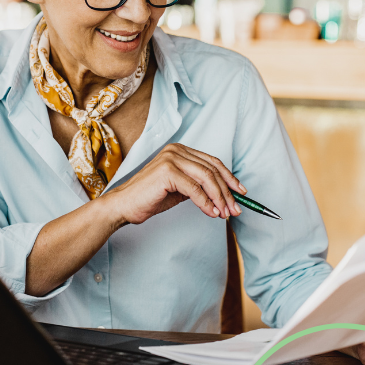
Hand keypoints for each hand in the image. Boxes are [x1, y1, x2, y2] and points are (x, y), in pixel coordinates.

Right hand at [105, 143, 245, 224]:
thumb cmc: (149, 198)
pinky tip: (212, 213)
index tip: (241, 193)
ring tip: (225, 214)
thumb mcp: (179, 189)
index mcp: (179, 150)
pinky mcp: (167, 172)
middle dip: (227, 191)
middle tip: (236, 209)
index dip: (229, 177)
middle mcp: (176, 150)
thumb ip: (198, 186)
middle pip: (212, 170)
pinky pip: (195, 189)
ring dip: (220, 198)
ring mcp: (171, 159)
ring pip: (207, 178)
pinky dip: (207, 203)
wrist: (124, 205)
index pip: (212, 162)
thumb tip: (224, 195)